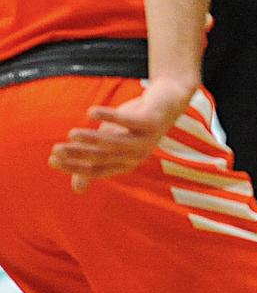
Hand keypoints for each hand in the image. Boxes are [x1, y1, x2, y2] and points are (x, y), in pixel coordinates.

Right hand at [48, 76, 197, 192]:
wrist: (167, 102)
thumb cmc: (135, 124)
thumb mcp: (112, 142)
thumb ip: (96, 163)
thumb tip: (77, 190)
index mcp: (126, 163)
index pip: (95, 169)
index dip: (74, 167)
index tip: (52, 160)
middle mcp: (136, 155)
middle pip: (102, 157)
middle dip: (77, 154)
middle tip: (55, 150)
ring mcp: (146, 139)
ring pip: (114, 142)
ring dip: (91, 139)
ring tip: (71, 134)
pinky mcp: (151, 122)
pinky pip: (128, 121)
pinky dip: (109, 116)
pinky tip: (90, 112)